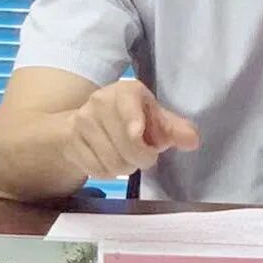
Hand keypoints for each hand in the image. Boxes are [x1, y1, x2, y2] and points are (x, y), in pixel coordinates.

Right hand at [64, 79, 199, 178]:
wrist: (86, 121)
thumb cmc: (130, 117)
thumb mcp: (153, 117)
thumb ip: (174, 128)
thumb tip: (192, 140)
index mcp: (126, 90)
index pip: (128, 105)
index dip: (133, 121)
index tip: (137, 132)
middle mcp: (101, 101)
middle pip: (126, 145)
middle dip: (141, 158)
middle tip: (143, 152)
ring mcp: (83, 120)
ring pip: (112, 162)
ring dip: (125, 167)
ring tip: (124, 154)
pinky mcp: (70, 141)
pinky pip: (97, 171)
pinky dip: (107, 172)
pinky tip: (107, 158)